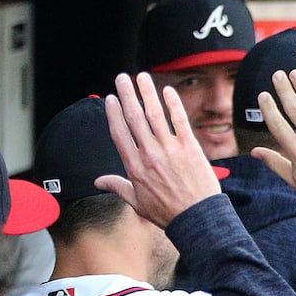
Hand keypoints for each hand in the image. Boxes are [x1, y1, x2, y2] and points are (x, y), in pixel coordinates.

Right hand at [97, 72, 220, 226]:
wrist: (197, 218)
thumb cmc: (168, 212)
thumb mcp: (137, 202)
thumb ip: (117, 186)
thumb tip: (98, 181)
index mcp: (135, 166)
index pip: (119, 133)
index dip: (113, 113)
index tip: (111, 99)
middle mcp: (149, 154)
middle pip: (134, 118)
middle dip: (127, 95)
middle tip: (122, 78)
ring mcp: (170, 149)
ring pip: (155, 115)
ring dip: (147, 93)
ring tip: (141, 77)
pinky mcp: (190, 148)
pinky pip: (180, 121)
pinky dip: (173, 104)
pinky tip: (167, 91)